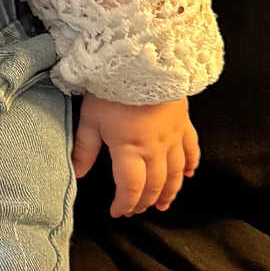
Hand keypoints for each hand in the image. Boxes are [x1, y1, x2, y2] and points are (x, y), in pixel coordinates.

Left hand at [71, 94, 199, 217]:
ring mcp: (173, 136)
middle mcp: (156, 149)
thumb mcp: (91, 117)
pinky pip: (192, 149)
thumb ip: (85, 148)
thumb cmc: (114, 87)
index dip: (125, 205)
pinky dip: (191, 165)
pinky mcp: (184, 122)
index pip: (131, 188)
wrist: (145, 59)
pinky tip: (189, 174)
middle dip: (145, 202)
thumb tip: (77, 174)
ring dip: (170, 192)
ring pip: (176, 173)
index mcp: (130, 150)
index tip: (117, 212)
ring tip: (163, 204)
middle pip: (155, 185)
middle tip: (136, 210)